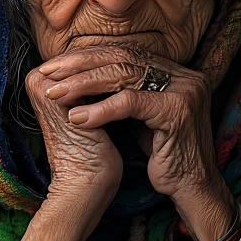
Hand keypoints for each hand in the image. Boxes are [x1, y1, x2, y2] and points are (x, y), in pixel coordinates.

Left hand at [38, 43, 232, 231]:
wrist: (191, 188)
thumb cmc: (163, 155)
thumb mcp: (142, 117)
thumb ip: (124, 92)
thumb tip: (84, 74)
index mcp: (175, 71)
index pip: (125, 52)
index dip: (88, 57)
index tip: (56, 66)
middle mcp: (184, 75)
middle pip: (123, 58)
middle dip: (81, 65)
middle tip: (49, 73)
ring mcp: (185, 90)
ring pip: (124, 76)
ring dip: (84, 85)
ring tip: (56, 93)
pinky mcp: (178, 110)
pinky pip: (130, 102)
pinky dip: (101, 109)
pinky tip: (78, 117)